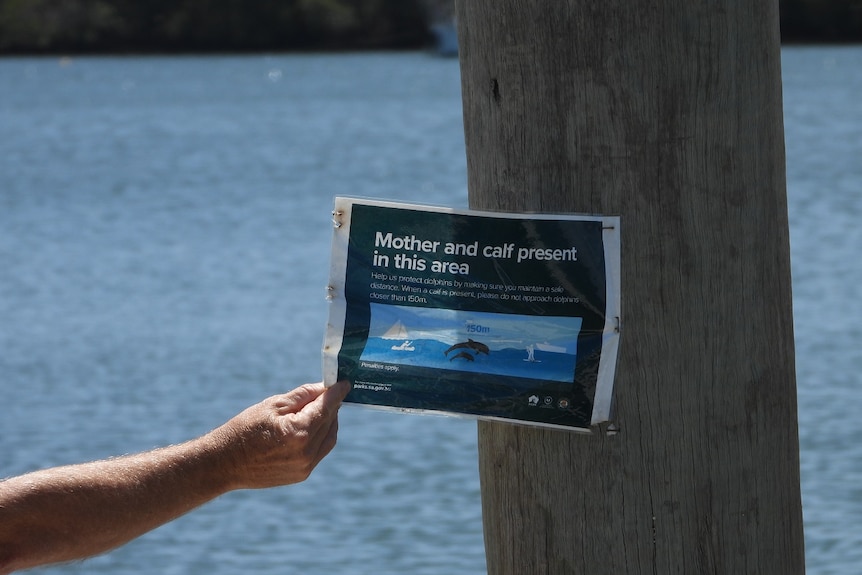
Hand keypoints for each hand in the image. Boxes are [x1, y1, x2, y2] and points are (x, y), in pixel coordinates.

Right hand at [213, 380, 350, 489]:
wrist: (224, 463)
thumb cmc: (245, 429)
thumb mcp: (273, 405)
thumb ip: (302, 396)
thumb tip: (324, 387)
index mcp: (298, 432)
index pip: (327, 407)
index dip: (337, 393)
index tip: (344, 383)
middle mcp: (306, 452)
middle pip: (330, 422)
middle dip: (332, 406)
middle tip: (329, 393)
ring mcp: (305, 467)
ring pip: (329, 439)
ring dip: (329, 422)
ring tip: (321, 409)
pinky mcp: (301, 475)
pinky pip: (320, 452)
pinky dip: (321, 437)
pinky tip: (312, 427)